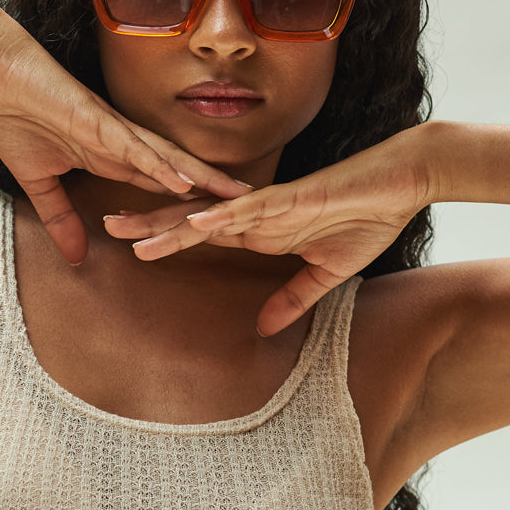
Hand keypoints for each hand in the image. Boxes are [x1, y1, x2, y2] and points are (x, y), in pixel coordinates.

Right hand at [0, 9, 252, 264]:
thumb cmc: (15, 114)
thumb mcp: (38, 182)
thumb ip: (60, 217)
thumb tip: (74, 258)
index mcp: (109, 155)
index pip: (156, 183)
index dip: (188, 200)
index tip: (218, 216)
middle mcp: (121, 142)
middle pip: (177, 169)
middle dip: (214, 190)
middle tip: (252, 207)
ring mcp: (112, 130)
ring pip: (168, 158)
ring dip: (202, 178)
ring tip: (237, 197)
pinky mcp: (96, 121)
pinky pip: (135, 148)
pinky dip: (160, 166)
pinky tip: (184, 183)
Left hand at [102, 125, 435, 335]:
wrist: (404, 181)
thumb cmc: (368, 218)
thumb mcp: (327, 273)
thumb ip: (293, 298)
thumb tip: (263, 328)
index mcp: (261, 228)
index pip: (203, 232)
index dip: (167, 237)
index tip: (131, 245)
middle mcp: (256, 213)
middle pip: (192, 217)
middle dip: (149, 224)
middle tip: (105, 228)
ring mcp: (271, 204)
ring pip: (208, 214)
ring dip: (168, 224)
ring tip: (129, 232)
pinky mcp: (294, 199)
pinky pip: (250, 208)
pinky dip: (221, 215)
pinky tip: (192, 221)